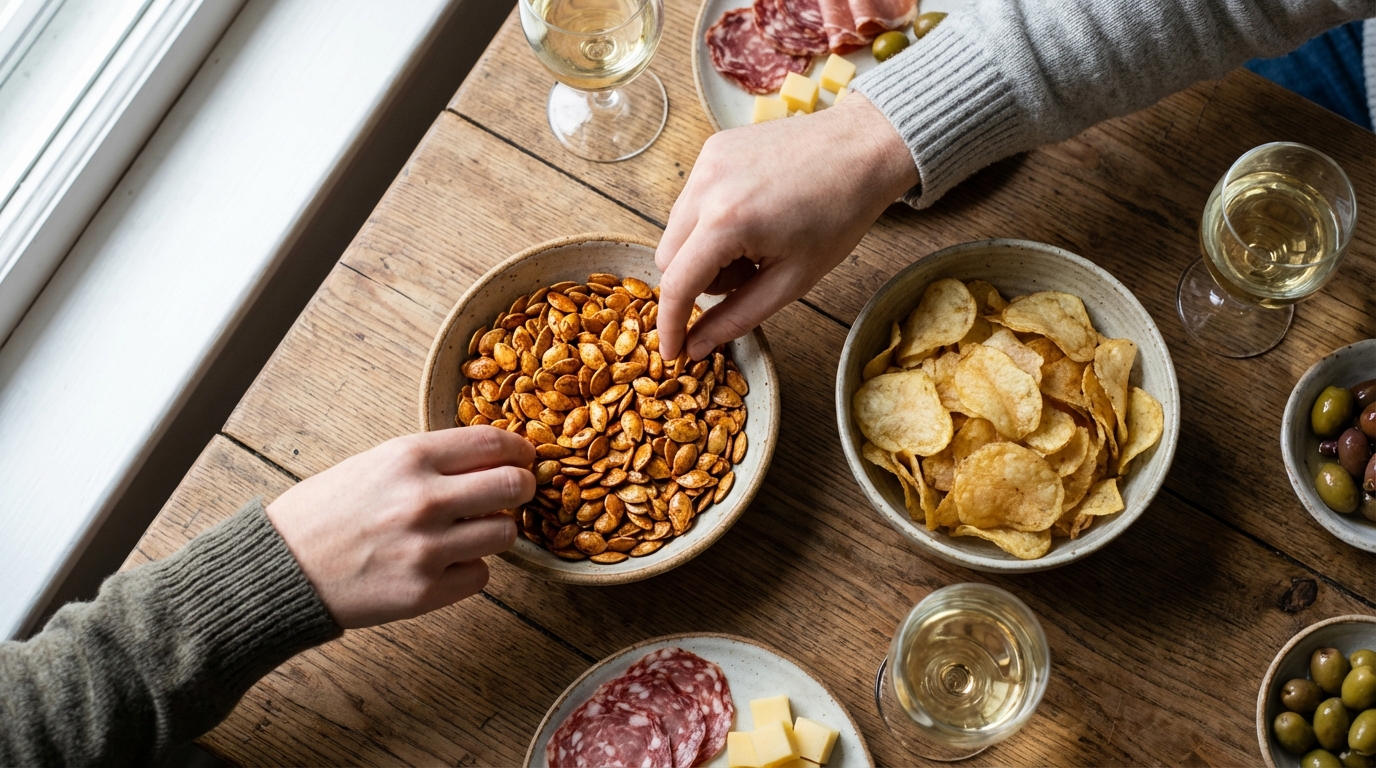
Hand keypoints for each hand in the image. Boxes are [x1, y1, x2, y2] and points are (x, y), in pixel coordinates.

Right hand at [266, 426, 534, 627]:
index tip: (524, 457)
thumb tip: (493, 457)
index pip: (493, 442)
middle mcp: (424, 500)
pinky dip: (468, 570)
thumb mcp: (376, 463)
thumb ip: (433, 460)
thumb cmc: (327, 511)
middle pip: (513, 486)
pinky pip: (480, 575)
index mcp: (409, 457)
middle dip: (524, 487)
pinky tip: (441, 564)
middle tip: (518, 492)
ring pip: (506, 534)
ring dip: (496, 531)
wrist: (281, 568)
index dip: (519, 450)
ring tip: (469, 532)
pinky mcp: (425, 592)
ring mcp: (427, 549)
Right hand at [656, 93, 917, 359]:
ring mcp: (706, 163)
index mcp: (725, 223)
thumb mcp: (792, 281)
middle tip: (748, 276)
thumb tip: (697, 347)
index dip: (669, 325)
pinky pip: (692, 201)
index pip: (676, 286)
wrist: (862, 148)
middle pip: (667, 259)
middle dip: (697, 282)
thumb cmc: (838, 215)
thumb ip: (737, 318)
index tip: (671, 351)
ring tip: (755, 244)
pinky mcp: (713, 149)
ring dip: (703, 252)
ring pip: (675, 230)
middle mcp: (705, 187)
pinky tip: (753, 217)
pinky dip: (711, 221)